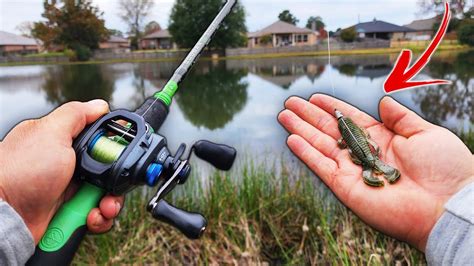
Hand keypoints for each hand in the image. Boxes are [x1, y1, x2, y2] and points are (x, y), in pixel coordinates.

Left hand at [0, 100, 124, 243]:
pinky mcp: (70, 215)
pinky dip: (98, 220)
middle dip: (115, 183)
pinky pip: (96, 216)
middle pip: (109, 172)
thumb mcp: (50, 132)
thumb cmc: (18, 173)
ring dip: (108, 205)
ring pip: (106, 196)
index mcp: (63, 144)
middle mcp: (68, 168)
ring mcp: (69, 192)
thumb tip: (99, 105)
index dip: (113, 152)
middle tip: (107, 189)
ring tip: (98, 209)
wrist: (4, 216)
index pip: (101, 144)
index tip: (118, 159)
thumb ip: (76, 115)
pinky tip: (88, 218)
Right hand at [278, 94, 473, 250]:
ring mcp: (353, 171)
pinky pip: (321, 167)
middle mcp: (364, 154)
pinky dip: (306, 153)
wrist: (448, 204)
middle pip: (329, 131)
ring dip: (301, 131)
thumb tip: (384, 100)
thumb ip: (400, 117)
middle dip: (309, 116)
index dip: (331, 107)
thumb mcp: (425, 132)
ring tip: (284, 116)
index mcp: (382, 139)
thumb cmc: (444, 167)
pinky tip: (292, 139)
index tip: (314, 97)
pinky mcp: (345, 187)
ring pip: (320, 146)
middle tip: (290, 103)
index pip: (349, 119)